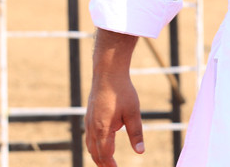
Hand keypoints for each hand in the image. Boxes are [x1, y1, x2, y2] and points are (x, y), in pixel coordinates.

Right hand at [86, 29, 143, 166]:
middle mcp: (92, 127)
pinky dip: (94, 146)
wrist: (108, 72)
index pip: (105, 154)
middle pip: (95, 153)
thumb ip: (136, 133)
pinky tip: (101, 145)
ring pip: (90, 145)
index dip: (111, 165)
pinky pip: (89, 137)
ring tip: (107, 163)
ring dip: (97, 156)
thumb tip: (140, 152)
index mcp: (103, 129)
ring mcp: (89, 121)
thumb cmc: (122, 91)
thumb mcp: (133, 113)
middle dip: (103, 164)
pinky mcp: (89, 115)